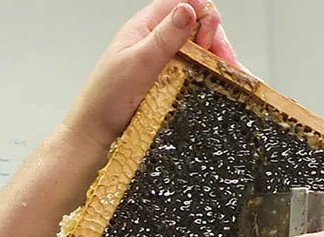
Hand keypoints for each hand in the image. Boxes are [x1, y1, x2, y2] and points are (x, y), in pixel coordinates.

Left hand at [62, 0, 243, 154]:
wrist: (92, 136)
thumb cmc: (105, 100)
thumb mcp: (137, 64)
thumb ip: (164, 37)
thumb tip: (189, 9)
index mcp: (144, 27)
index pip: (182, 3)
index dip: (202, 14)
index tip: (210, 36)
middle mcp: (153, 41)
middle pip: (195, 28)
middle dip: (215, 41)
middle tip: (227, 64)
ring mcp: (159, 63)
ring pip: (196, 51)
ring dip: (214, 60)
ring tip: (231, 76)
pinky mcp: (162, 84)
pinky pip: (190, 73)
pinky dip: (206, 76)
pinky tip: (218, 84)